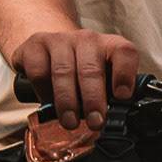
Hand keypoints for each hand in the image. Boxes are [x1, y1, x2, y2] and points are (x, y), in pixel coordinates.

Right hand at [7, 27, 140, 129]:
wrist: (48, 52)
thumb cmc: (81, 72)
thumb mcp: (102, 80)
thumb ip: (112, 95)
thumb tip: (117, 119)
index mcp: (111, 45)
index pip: (124, 51)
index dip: (125, 74)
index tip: (122, 96)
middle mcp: (87, 39)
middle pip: (91, 69)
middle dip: (93, 100)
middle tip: (95, 122)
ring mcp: (61, 38)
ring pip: (63, 72)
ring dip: (67, 101)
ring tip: (70, 122)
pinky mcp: (36, 43)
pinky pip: (39, 71)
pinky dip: (43, 92)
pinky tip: (47, 102)